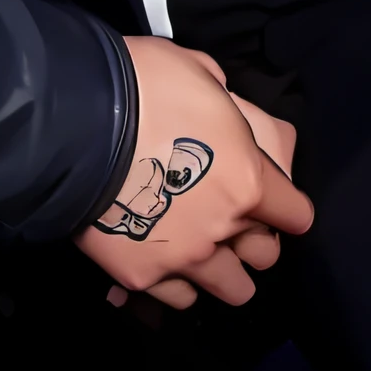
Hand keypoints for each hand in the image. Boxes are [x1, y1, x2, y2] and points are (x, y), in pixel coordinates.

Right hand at [77, 36, 313, 311]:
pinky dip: (174, 282)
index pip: (296, 214)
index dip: (285, 205)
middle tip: (227, 220)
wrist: (74, 121)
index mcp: (250, 181)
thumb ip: (223, 105)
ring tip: (196, 250)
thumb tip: (220, 111)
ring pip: (229, 289)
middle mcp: (224, 229)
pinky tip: (159, 259)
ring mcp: (183, 259)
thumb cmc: (144, 85)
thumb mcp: (199, 72)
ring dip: (219, 270)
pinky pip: (176, 297)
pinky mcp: (141, 277)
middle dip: (251, 240)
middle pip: (264, 258)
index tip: (269, 199)